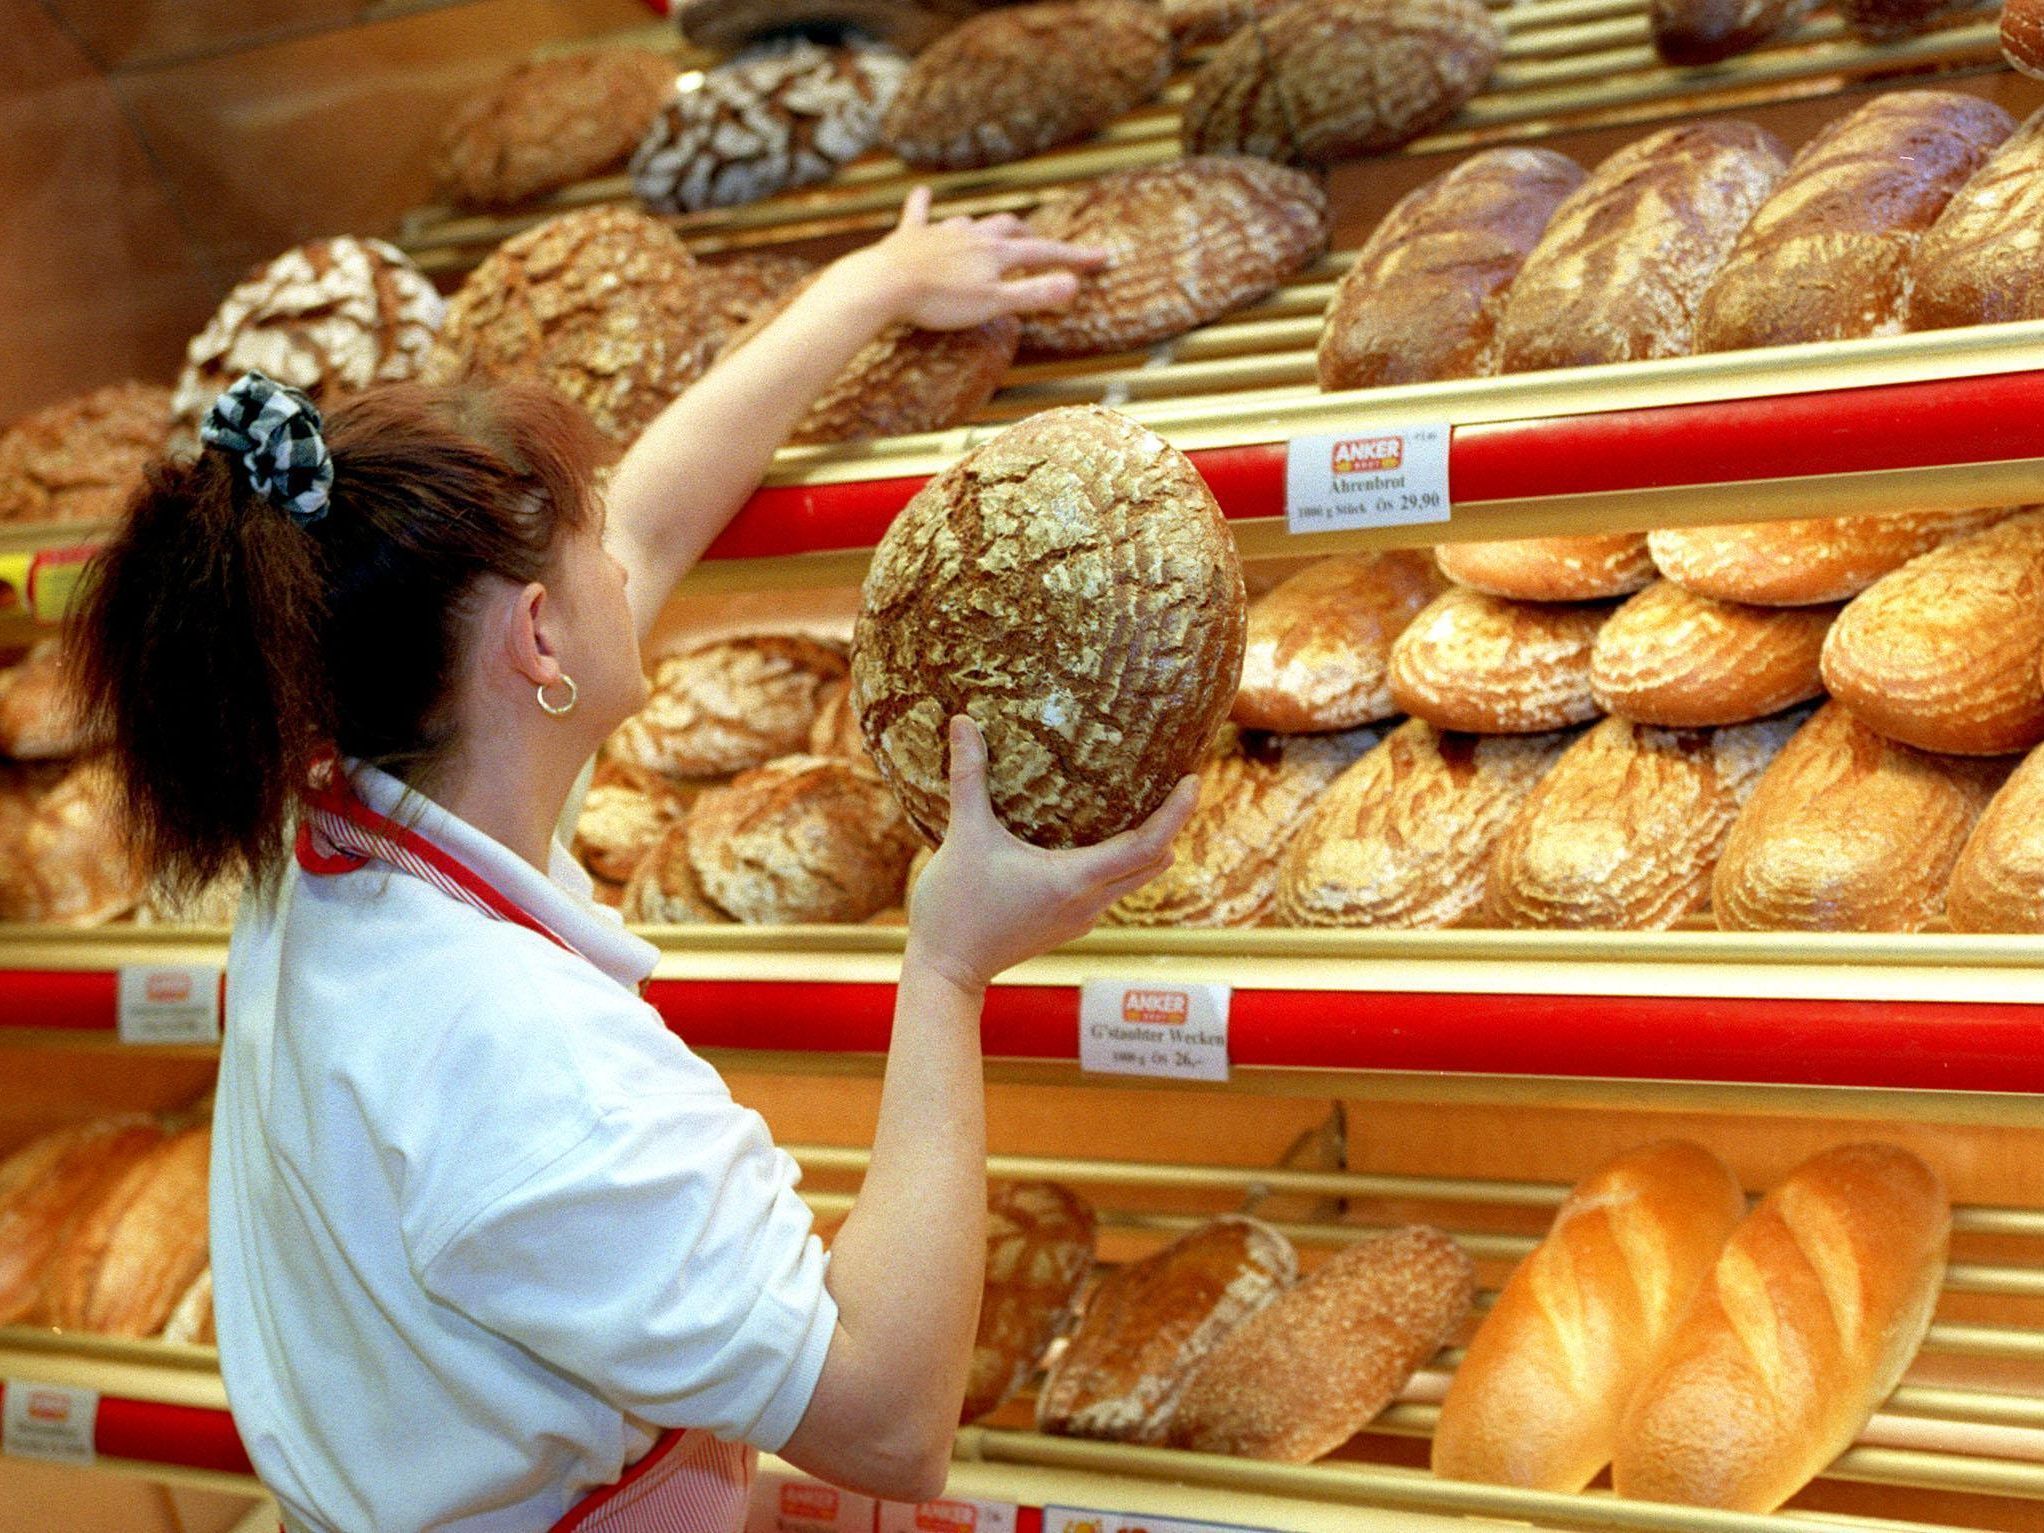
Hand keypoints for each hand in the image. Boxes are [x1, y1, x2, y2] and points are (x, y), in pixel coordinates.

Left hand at [851, 187, 1108, 331]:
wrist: (886, 283)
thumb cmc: (939, 301)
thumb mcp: (993, 305)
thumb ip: (1034, 295)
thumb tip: (1074, 285)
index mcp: (996, 253)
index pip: (1044, 253)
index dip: (1073, 257)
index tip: (1100, 257)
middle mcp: (973, 235)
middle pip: (1009, 229)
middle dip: (1029, 236)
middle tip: (1042, 245)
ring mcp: (941, 232)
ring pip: (971, 223)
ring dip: (986, 227)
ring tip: (992, 232)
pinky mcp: (910, 236)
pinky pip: (919, 214)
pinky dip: (924, 204)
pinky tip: (924, 193)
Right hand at [906, 716, 1199, 992]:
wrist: (945, 970)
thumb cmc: (955, 908)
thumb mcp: (962, 835)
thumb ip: (968, 776)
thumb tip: (963, 722)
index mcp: (1074, 879)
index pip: (1148, 846)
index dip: (1176, 813)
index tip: (1192, 781)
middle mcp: (1088, 902)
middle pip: (1153, 863)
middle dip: (1171, 825)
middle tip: (1177, 784)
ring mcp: (1080, 918)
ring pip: (1134, 879)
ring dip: (1148, 846)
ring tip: (1147, 804)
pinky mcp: (1066, 925)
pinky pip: (1111, 890)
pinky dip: (1121, 863)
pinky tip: (1101, 839)